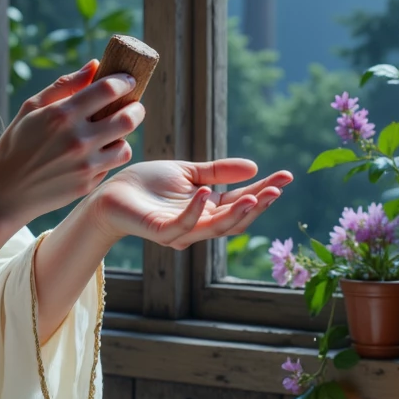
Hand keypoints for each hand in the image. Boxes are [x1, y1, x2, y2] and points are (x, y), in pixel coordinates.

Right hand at [0, 59, 144, 225]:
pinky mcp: (87, 184)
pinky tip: (96, 151)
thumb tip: (95, 65)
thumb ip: (65, 85)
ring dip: (123, 136)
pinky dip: (109, 155)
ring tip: (112, 132)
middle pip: (128, 118)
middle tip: (132, 106)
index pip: (108, 90)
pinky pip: (112, 165)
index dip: (124, 80)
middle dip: (136, 108)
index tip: (127, 79)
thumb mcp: (32, 107)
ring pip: (125, 145)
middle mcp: (77, 139)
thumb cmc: (16, 143)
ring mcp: (84, 165)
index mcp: (62, 115)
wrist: (6, 191)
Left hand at [89, 158, 291, 249]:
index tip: (287, 176)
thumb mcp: (188, 172)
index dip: (265, 190)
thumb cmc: (148, 183)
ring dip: (237, 213)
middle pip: (236, 219)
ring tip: (255, 196)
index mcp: (208, 209)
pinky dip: (196, 212)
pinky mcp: (160, 231)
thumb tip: (254, 167)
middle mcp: (199, 225)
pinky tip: (206, 193)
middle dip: (259, 205)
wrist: (111, 192)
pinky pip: (183, 225)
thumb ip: (218, 172)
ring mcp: (181, 231)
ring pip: (216, 228)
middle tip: (278, 189)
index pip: (242, 201)